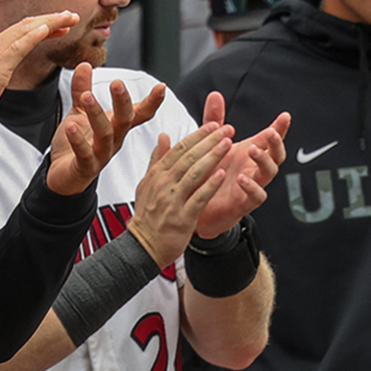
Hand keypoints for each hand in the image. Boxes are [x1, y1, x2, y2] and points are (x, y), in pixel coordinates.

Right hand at [0, 12, 83, 114]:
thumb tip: (3, 68)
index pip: (20, 30)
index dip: (41, 25)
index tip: (57, 25)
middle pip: (26, 25)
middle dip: (50, 19)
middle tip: (70, 15)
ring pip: (26, 30)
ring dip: (50, 22)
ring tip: (68, 18)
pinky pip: (19, 46)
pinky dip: (34, 35)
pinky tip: (47, 29)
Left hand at [45, 63, 166, 195]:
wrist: (63, 178)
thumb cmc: (76, 145)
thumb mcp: (79, 113)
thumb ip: (82, 89)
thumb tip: (84, 64)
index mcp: (116, 127)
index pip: (139, 113)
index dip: (152, 102)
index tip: (162, 87)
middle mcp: (114, 141)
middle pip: (124, 120)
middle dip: (122, 101)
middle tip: (117, 82)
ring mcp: (101, 155)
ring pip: (105, 134)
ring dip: (96, 114)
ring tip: (86, 96)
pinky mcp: (86, 167)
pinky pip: (85, 154)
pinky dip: (78, 140)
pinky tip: (70, 127)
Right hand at [125, 124, 233, 265]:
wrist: (143, 245)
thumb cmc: (148, 215)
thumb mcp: (147, 183)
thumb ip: (157, 159)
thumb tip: (163, 136)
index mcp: (157, 174)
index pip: (179, 148)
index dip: (198, 135)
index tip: (213, 125)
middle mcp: (164, 184)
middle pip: (189, 157)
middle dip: (210, 141)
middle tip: (227, 129)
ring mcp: (173, 200)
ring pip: (194, 173)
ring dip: (212, 157)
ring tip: (227, 144)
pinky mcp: (183, 217)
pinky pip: (199, 197)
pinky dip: (210, 185)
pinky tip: (222, 173)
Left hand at [195, 92, 291, 237]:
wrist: (196, 206)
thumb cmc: (209, 174)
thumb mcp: (210, 144)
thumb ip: (214, 120)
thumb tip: (215, 95)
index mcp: (248, 152)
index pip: (269, 138)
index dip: (280, 128)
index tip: (285, 116)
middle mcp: (253, 168)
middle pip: (276, 154)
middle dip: (276, 143)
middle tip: (270, 133)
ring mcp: (251, 185)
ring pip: (269, 173)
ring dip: (264, 160)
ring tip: (252, 150)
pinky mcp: (243, 203)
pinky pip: (256, 196)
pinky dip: (252, 187)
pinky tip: (243, 178)